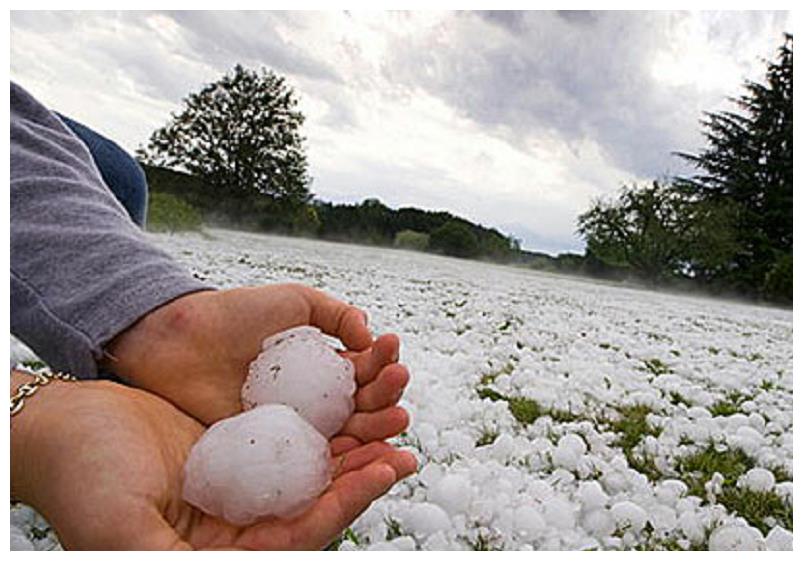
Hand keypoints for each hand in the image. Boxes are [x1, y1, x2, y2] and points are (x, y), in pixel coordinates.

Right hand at [11, 372, 416, 549]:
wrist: (61, 425)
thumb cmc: (80, 476)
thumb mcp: (122, 527)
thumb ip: (167, 557)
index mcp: (220, 550)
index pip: (301, 533)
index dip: (346, 505)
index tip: (384, 468)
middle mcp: (238, 519)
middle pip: (317, 500)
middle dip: (364, 472)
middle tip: (404, 443)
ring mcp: (240, 480)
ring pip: (311, 466)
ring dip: (352, 442)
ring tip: (390, 410)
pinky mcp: (237, 445)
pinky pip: (290, 436)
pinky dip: (321, 418)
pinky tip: (346, 395)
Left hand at [104, 285, 409, 439]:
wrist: (180, 341)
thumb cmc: (235, 315)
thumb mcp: (295, 301)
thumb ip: (337, 314)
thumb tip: (370, 335)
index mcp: (323, 365)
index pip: (365, 369)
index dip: (383, 361)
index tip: (391, 350)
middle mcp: (315, 399)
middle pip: (364, 403)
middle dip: (388, 394)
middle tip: (397, 382)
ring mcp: (297, 425)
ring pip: (348, 432)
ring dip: (379, 426)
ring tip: (397, 416)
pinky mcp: (275, 448)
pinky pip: (314, 457)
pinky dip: (344, 456)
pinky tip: (363, 449)